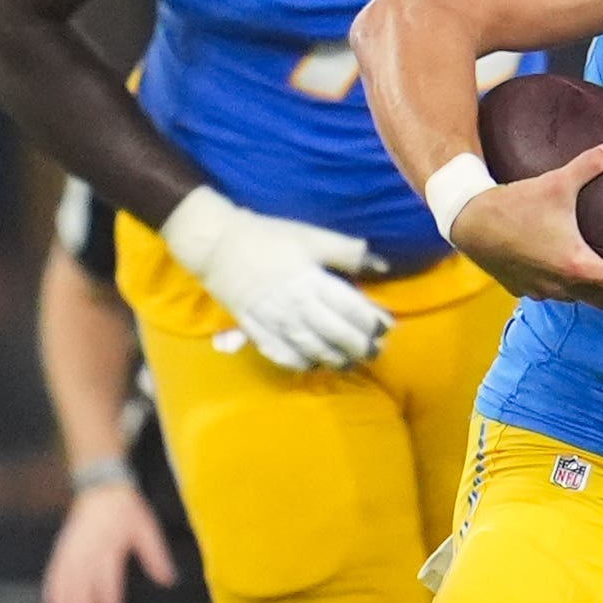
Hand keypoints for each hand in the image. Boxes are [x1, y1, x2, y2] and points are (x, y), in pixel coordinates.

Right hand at [41, 480, 176, 602]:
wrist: (102, 488)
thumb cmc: (127, 511)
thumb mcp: (147, 529)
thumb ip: (156, 556)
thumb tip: (168, 581)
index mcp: (110, 545)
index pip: (106, 576)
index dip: (107, 597)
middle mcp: (88, 549)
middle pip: (81, 583)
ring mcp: (71, 550)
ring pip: (65, 581)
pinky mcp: (62, 549)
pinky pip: (53, 573)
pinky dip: (50, 591)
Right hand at [159, 186, 393, 370]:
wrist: (217, 244)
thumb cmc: (269, 237)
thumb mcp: (312, 236)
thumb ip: (347, 251)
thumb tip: (382, 265)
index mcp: (313, 281)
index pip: (351, 309)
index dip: (372, 322)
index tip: (385, 327)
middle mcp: (296, 306)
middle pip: (335, 335)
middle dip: (359, 346)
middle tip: (374, 351)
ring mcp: (274, 321)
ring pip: (311, 350)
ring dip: (334, 360)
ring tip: (349, 363)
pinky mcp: (254, 329)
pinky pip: (280, 354)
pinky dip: (298, 364)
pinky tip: (311, 366)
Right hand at [449, 143, 602, 307]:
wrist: (469, 220)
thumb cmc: (516, 203)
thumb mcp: (557, 181)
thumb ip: (590, 165)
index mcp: (578, 265)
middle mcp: (561, 286)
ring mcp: (539, 291)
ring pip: (575, 300)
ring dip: (589, 290)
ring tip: (597, 273)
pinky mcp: (520, 289)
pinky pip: (548, 293)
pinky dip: (561, 286)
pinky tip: (558, 268)